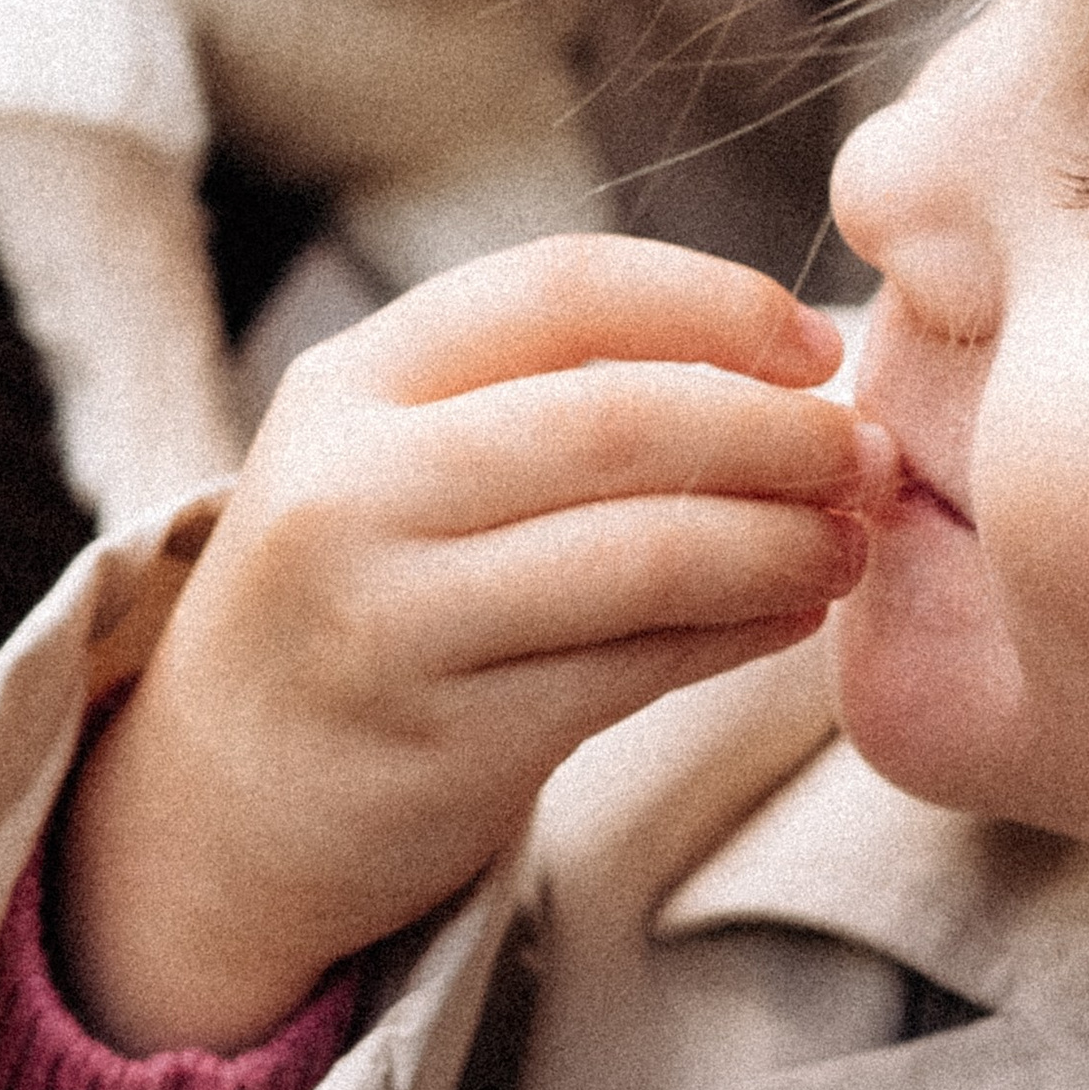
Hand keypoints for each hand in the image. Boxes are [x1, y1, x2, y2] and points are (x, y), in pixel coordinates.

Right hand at [57, 237, 897, 1053]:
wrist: (224, 801)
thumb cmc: (364, 598)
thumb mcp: (399, 458)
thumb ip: (550, 394)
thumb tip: (797, 366)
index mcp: (351, 381)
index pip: (562, 288)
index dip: (716, 302)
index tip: (817, 345)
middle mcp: (353, 487)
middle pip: (618, 420)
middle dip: (775, 431)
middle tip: (864, 453)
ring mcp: (390, 619)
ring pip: (642, 554)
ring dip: (778, 541)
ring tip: (848, 540)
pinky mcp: (443, 741)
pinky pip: (634, 668)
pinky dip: (740, 633)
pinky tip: (793, 614)